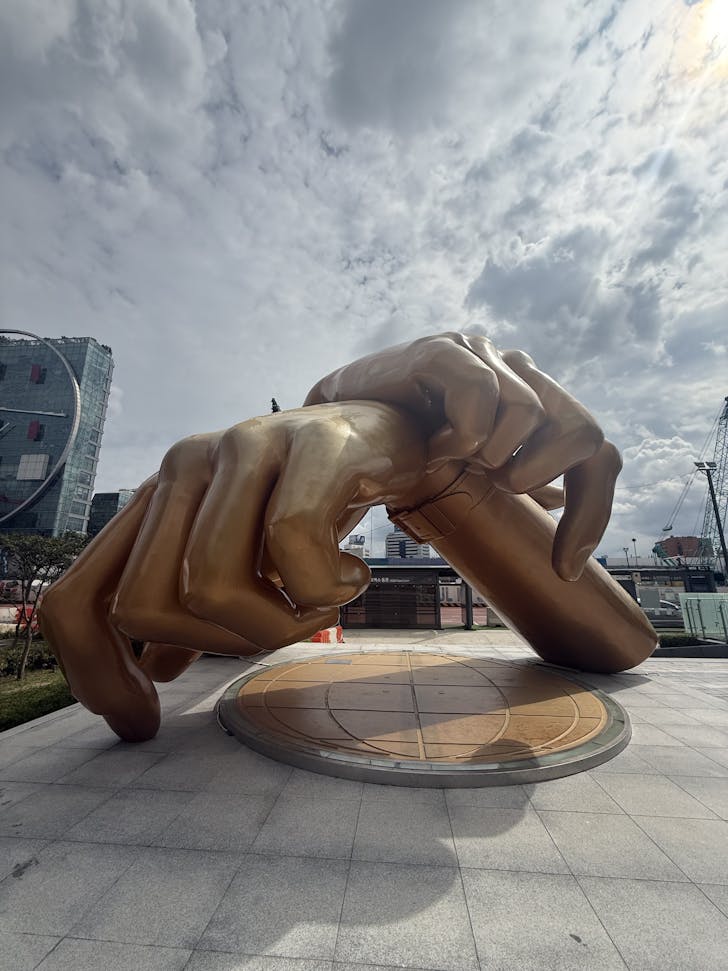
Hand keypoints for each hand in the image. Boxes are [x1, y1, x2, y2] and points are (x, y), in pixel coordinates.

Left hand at [39, 400, 430, 739]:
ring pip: (209, 586)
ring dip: (277, 625)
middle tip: (279, 626)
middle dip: (215, 646)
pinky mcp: (309, 445)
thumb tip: (153, 670)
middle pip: (141, 609)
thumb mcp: (243, 555)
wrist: (389, 434)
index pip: (74, 600)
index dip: (96, 675)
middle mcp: (184, 465)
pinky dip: (327, 589)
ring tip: (320, 600)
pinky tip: (351, 575)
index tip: (144, 722)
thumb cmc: (313, 501)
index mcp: (157, 497)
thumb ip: (191, 602)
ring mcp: (243, 448)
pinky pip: (292, 546)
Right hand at [305, 332, 620, 580]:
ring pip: (529, 414)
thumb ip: (513, 476)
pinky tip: (430, 445)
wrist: (339, 428)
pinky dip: (459, 434)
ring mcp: (484, 355)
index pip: (597, 456)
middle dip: (544, 475)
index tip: (563, 570)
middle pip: (585, 431)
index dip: (591, 514)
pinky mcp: (446, 349)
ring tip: (447, 458)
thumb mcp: (470, 473)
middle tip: (494, 486)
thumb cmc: (407, 451)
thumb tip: (555, 501)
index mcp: (536, 406)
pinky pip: (480, 392)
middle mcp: (519, 374)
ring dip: (489, 455)